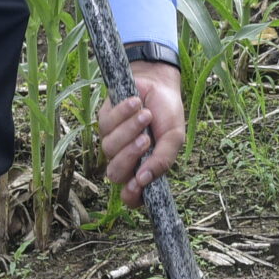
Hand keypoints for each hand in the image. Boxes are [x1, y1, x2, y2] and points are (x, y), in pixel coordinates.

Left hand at [97, 62, 185, 207]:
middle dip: (129, 156)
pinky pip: (107, 124)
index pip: (132, 195)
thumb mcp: (173, 137)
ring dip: (129, 129)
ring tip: (145, 114)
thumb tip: (145, 180)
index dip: (131, 195)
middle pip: (115, 174)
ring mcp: (113, 141)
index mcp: (144, 169)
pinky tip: (135, 102)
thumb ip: (163, 160)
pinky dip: (123, 112)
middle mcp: (126, 159)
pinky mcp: (104, 121)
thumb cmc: (168, 113)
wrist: (159, 84)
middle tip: (146, 139)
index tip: (137, 184)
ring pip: (110, 148)